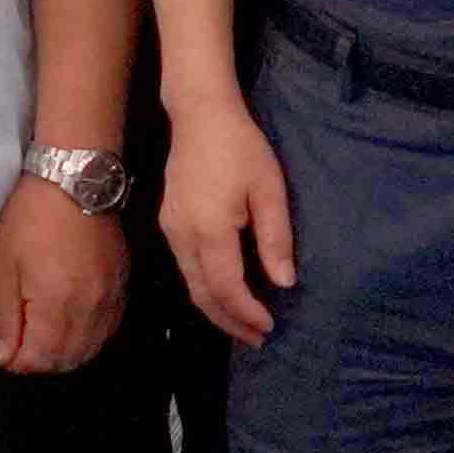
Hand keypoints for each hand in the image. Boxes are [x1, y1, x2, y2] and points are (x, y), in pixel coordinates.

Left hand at [0, 176, 121, 377]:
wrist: (76, 179)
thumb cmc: (30, 218)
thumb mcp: (5, 266)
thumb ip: (7, 317)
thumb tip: (3, 358)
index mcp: (56, 304)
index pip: (40, 358)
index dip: (19, 362)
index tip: (5, 351)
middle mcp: (89, 308)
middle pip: (68, 359)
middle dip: (41, 362)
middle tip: (21, 347)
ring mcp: (110, 298)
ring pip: (91, 348)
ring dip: (66, 354)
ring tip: (44, 340)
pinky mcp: (122, 285)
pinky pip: (109, 328)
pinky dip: (90, 338)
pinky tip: (74, 329)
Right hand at [160, 102, 295, 344]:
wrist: (200, 114)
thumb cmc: (241, 147)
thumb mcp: (269, 189)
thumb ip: (275, 237)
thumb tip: (284, 282)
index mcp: (209, 229)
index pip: (226, 287)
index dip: (247, 312)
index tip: (269, 327)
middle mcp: (183, 236)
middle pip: (202, 295)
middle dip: (230, 322)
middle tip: (257, 339)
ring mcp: (171, 230)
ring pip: (191, 284)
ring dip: (216, 309)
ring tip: (244, 324)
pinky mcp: (169, 223)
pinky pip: (186, 268)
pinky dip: (206, 289)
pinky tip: (225, 292)